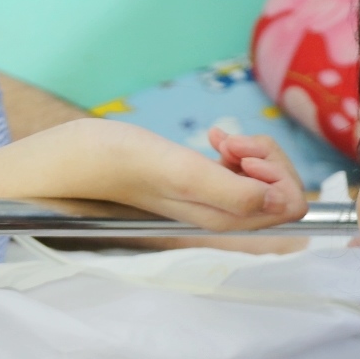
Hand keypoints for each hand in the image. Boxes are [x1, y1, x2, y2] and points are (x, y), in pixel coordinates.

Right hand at [42, 119, 307, 230]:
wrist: (69, 161)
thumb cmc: (114, 163)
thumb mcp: (175, 172)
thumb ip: (228, 192)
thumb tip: (279, 202)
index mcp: (222, 219)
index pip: (290, 206)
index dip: (279, 173)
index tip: (240, 155)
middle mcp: (222, 214)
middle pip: (283, 191)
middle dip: (267, 157)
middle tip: (228, 143)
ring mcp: (212, 200)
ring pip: (264, 178)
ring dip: (251, 150)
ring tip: (218, 140)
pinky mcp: (199, 183)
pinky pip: (241, 170)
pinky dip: (236, 149)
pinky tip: (212, 140)